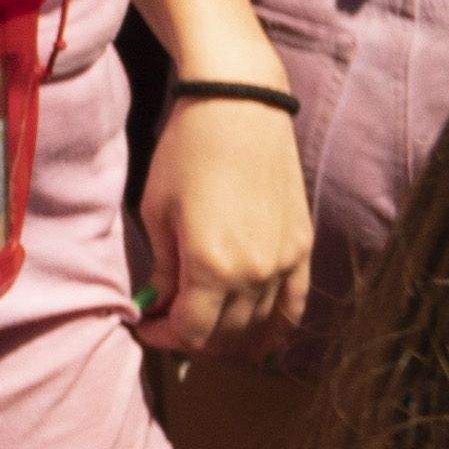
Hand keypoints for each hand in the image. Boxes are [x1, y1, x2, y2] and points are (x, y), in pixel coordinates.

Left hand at [138, 79, 313, 357]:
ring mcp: (285, 264)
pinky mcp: (303, 249)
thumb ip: (163, 267)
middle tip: (169, 324)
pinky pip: (294, 306)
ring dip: (230, 335)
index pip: (191, 332)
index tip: (145, 327)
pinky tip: (258, 339)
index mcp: (212, 267)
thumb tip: (158, 304)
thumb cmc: (186, 153)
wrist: (239, 109)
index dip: (165, 338)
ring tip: (204, 324)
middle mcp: (255, 274)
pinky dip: (275, 328)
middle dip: (193, 337)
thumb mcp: (157, 211)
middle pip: (225, 334)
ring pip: (259, 326)